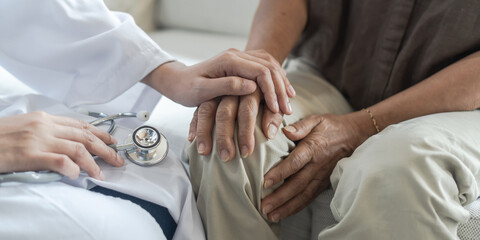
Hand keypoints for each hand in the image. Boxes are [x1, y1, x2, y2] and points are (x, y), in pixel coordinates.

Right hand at [0, 111, 123, 179]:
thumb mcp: (24, 127)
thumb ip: (46, 131)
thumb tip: (67, 142)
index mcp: (44, 118)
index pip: (80, 125)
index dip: (100, 134)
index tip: (112, 142)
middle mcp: (45, 126)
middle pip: (85, 136)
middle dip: (105, 149)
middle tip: (117, 160)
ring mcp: (38, 139)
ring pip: (78, 149)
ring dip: (94, 163)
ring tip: (102, 174)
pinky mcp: (30, 154)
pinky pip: (61, 160)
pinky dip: (74, 168)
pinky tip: (79, 175)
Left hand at [143, 49, 294, 113]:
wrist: (177, 81)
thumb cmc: (186, 89)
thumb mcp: (202, 91)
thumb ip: (226, 86)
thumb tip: (252, 87)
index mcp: (228, 60)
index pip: (259, 71)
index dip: (271, 90)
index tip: (276, 109)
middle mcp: (236, 55)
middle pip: (268, 67)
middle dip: (280, 89)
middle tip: (286, 110)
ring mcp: (239, 58)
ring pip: (269, 66)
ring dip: (280, 84)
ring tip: (287, 103)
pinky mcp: (240, 64)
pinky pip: (264, 68)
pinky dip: (276, 80)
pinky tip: (282, 93)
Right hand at [188, 88, 284, 160]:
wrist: (259, 79)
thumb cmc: (272, 98)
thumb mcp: (277, 106)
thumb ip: (275, 118)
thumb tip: (269, 134)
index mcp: (252, 89)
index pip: (247, 111)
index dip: (247, 132)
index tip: (247, 153)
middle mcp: (233, 90)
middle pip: (225, 112)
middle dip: (225, 136)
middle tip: (226, 157)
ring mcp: (218, 93)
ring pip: (207, 110)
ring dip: (205, 132)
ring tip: (203, 152)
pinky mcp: (208, 97)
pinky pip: (197, 111)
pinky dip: (194, 124)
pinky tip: (192, 139)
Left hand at [260, 112, 373, 221]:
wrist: (355, 136)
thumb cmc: (331, 127)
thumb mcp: (316, 120)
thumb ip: (300, 126)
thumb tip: (285, 131)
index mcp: (313, 148)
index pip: (295, 162)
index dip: (280, 173)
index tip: (265, 181)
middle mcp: (317, 165)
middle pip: (297, 184)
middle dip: (280, 197)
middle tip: (264, 206)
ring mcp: (321, 176)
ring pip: (303, 195)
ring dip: (287, 207)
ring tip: (271, 215)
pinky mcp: (324, 183)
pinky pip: (309, 197)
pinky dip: (297, 207)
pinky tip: (284, 213)